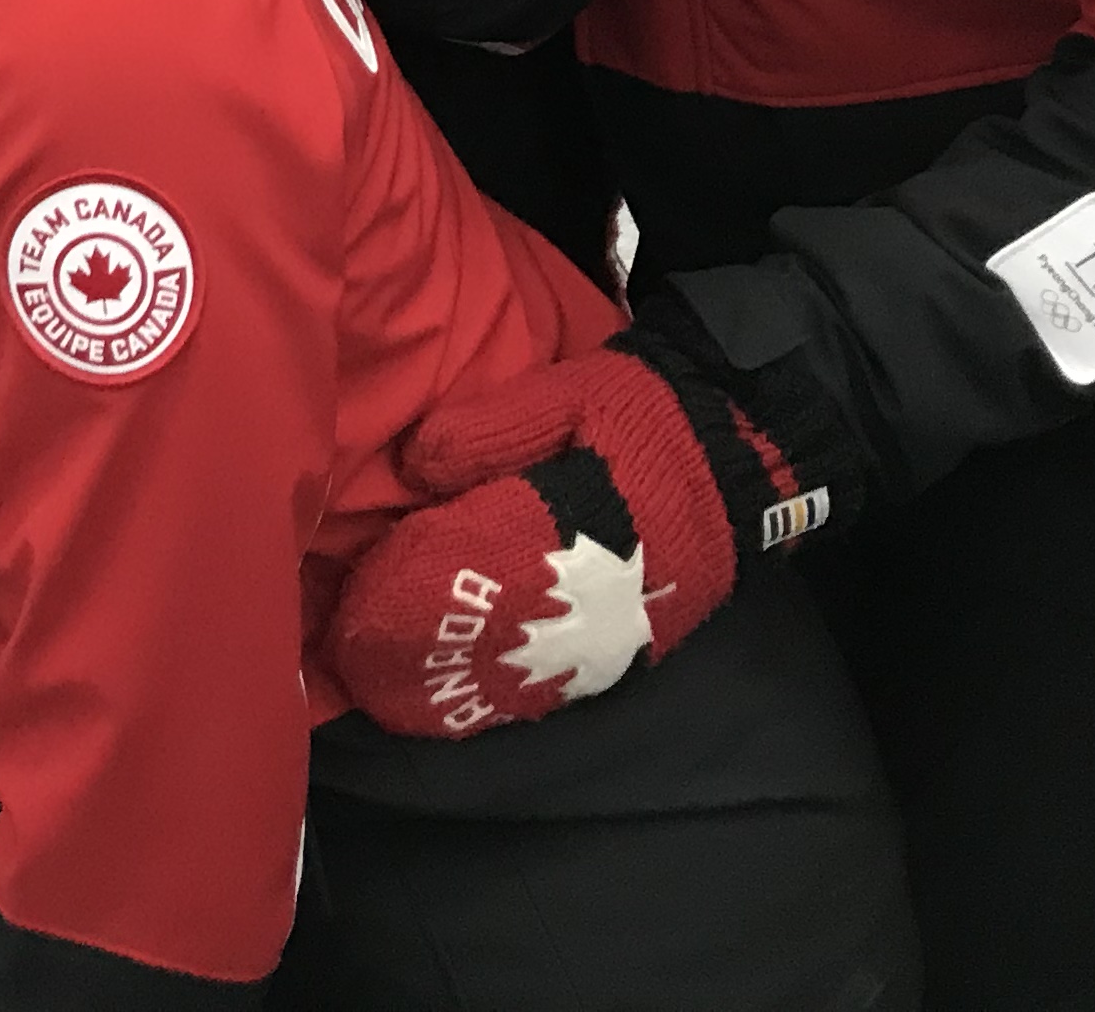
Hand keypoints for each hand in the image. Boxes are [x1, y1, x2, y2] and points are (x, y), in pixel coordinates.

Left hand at [328, 322, 841, 740]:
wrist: (743, 451)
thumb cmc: (640, 412)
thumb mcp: (565, 392)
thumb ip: (488, 428)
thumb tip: (413, 464)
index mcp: (566, 521)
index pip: (468, 566)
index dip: (406, 589)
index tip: (352, 603)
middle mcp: (590, 592)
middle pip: (487, 635)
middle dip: (418, 649)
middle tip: (351, 658)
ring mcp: (614, 632)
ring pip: (523, 675)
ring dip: (454, 686)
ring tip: (390, 693)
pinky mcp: (633, 650)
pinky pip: (560, 686)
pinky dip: (506, 697)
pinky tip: (465, 703)